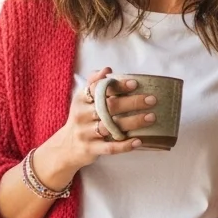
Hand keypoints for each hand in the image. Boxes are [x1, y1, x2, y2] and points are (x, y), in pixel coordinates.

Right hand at [41, 67, 157, 173]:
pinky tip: (139, 141)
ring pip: (111, 127)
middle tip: (151, 100)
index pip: (99, 89)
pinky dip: (124, 145)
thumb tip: (107, 68)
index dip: (117, 86)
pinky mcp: (91, 149)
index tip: (135, 84)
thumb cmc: (82, 118)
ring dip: (133, 122)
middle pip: (109, 107)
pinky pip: (110, 148)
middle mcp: (82, 115)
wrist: (66, 147)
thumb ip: (94, 83)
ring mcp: (86, 133)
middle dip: (132, 103)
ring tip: (151, 117)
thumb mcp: (82, 100)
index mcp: (81, 99)